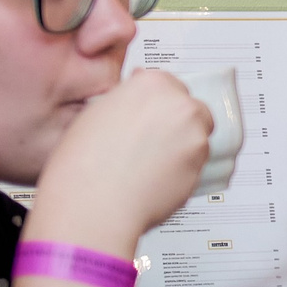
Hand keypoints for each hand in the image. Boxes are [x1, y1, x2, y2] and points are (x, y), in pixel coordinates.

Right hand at [23, 69, 210, 256]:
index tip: (153, 115)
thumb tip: (136, 106)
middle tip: (152, 142)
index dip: (158, 104)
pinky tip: (156, 178)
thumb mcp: (94, 115)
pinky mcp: (202, 166)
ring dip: (182, 145)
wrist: (94, 203)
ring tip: (150, 164)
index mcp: (151, 83)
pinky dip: (184, 169)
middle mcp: (179, 105)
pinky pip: (197, 163)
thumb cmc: (83, 164)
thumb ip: (126, 103)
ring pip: (197, 136)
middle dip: (176, 122)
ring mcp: (195, 135)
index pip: (168, 85)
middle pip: (189, 108)